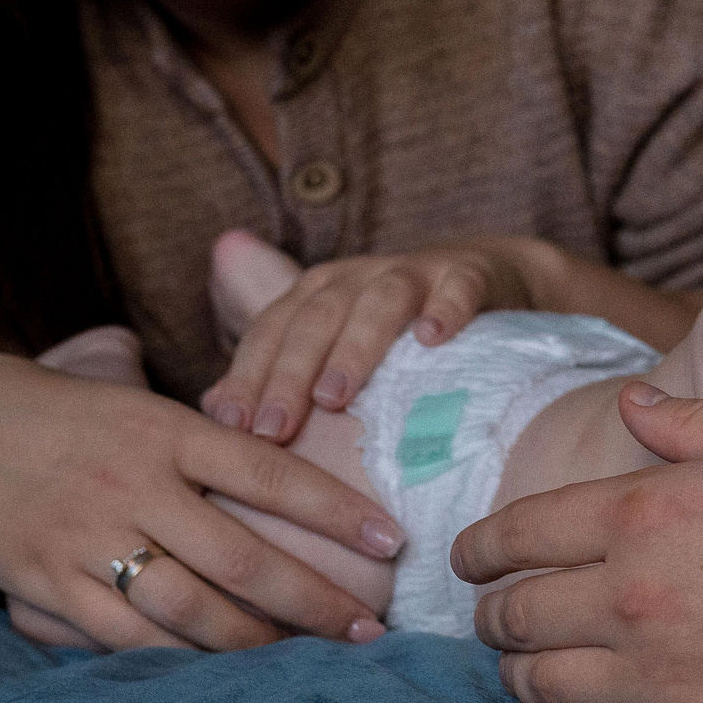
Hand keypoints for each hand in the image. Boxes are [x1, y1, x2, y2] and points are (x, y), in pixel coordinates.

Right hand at [0, 350, 405, 650]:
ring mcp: (89, 538)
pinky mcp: (46, 584)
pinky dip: (181, 662)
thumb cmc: (56, 415)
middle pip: (243, 555)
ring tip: (312, 659)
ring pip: (192, 608)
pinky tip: (225, 674)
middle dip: (315, 599)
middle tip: (369, 626)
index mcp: (165, 428)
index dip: (335, 508)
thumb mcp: (132, 398)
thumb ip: (207, 424)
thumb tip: (294, 427)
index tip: (390, 540)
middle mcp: (135, 483)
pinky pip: (126, 638)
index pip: (269, 470)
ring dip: (260, 642)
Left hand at [200, 234, 556, 441]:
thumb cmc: (399, 331)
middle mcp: (359, 278)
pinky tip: (434, 339)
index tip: (231, 430)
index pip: (272, 331)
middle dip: (290, 374)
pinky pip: (458, 288)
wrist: (487, 277)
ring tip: (335, 397)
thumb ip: (278, 373)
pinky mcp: (469, 274)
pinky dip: (446, 309)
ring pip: (380, 302)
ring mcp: (416, 273)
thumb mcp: (335, 346)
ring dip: (354, 348)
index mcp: (318, 293)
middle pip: (317, 319)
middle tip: (274, 429)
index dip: (249, 376)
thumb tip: (215, 412)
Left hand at [456, 385, 702, 702]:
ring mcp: (664, 678)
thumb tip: (632, 407)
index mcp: (650, 509)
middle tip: (494, 614)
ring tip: (520, 667)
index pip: (520, 533)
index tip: (469, 559)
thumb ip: (692, 420)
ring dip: (518, 673)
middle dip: (492, 613)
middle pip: (516, 614)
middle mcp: (639, 595)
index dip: (480, 548)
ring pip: (541, 685)